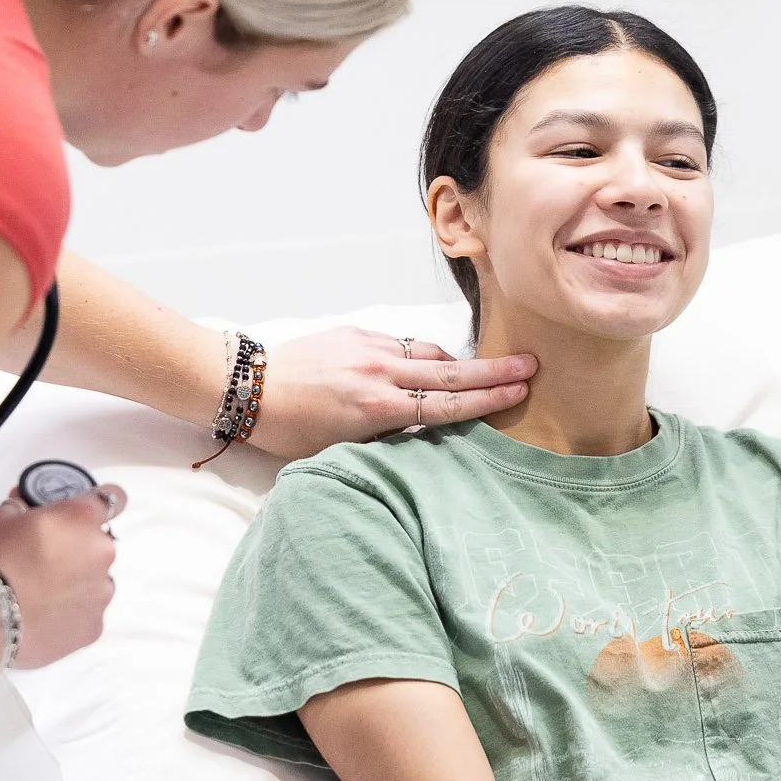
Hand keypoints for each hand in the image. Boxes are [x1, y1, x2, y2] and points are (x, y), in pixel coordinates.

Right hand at [0, 485, 125, 669]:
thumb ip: (20, 508)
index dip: (99, 504)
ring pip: (94, 581)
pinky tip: (41, 616)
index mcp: (81, 518)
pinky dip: (69, 613)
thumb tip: (23, 510)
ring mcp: (101, 593)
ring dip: (75, 583)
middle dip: (76, 549)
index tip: (86, 513)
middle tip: (42, 559)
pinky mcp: (94, 627)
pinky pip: (86, 614)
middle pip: (97, 545)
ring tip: (38, 594)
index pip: (114, 498)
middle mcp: (101, 553)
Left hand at [245, 328, 536, 457]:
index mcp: (377, 408)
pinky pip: (401, 343)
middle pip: (451, 372)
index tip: (520, 391)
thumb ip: (385, 437)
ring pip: (428, 352)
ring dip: (457, 362)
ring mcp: (368, 348)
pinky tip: (429, 363)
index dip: (487, 399)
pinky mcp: (355, 332)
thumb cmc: (289, 430)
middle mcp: (379, 373)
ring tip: (487, 368)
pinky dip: (420, 354)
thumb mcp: (340, 448)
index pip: (447, 404)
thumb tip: (420, 428)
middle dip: (494, 371)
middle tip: (530, 365)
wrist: (249, 387)